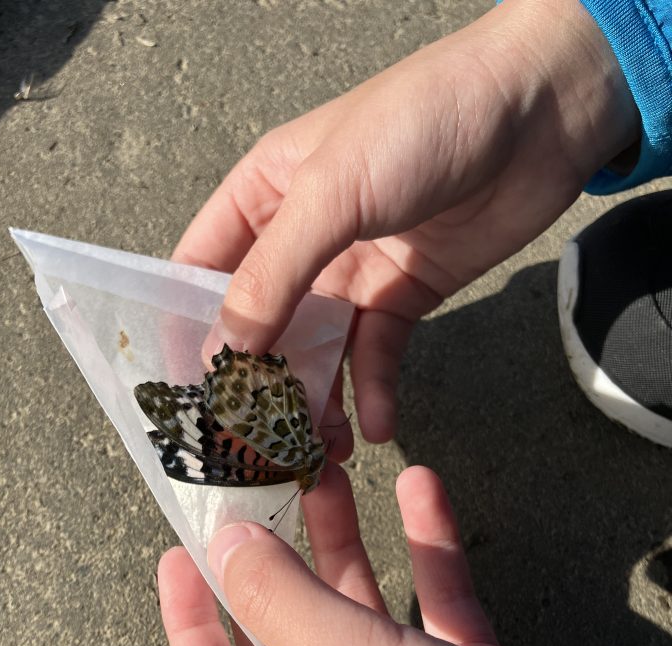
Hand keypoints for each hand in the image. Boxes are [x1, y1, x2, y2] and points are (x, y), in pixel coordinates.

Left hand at [158, 464, 543, 645]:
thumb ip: (283, 604)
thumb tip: (224, 546)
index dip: (189, 620)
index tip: (180, 553)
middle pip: (287, 642)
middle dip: (276, 565)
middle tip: (261, 497)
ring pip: (359, 617)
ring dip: (344, 546)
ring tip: (329, 473)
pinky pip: (432, 607)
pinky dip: (425, 552)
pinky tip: (421, 487)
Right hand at [175, 0, 637, 443]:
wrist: (538, 116)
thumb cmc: (422, 124)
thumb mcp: (331, 193)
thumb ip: (274, 274)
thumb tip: (226, 349)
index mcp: (263, 197)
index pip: (202, 270)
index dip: (187, 328)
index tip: (185, 391)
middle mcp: (301, 240)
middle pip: (259, 323)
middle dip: (255, 382)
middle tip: (252, 439)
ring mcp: (352, 273)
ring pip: (316, 351)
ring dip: (313, 401)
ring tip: (316, 452)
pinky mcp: (402, 298)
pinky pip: (376, 356)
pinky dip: (373, 394)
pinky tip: (373, 428)